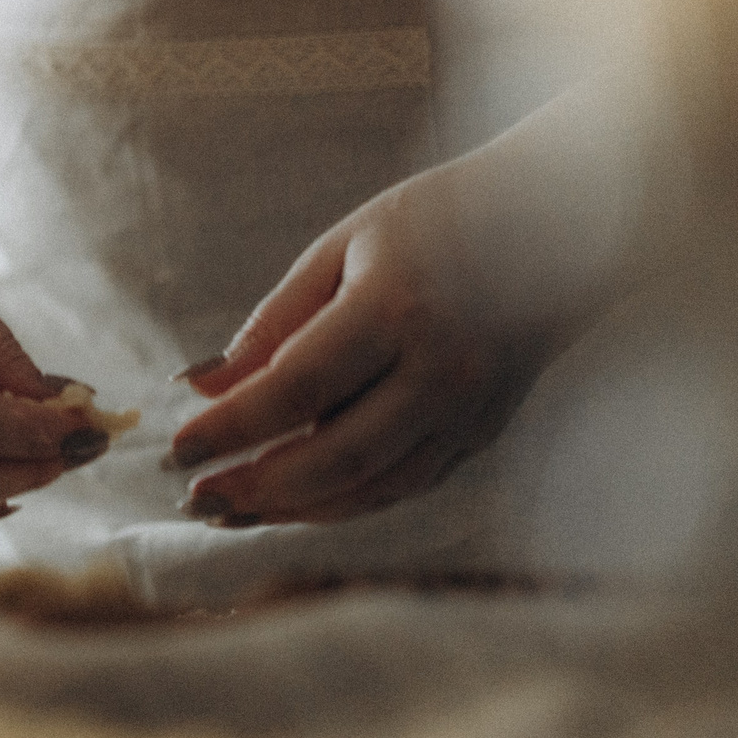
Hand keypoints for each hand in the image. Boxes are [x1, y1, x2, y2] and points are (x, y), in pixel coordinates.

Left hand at [168, 147, 597, 527]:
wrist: (561, 228)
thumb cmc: (433, 224)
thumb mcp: (341, 249)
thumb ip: (272, 322)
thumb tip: (200, 385)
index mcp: (395, 309)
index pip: (295, 387)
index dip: (231, 427)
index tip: (176, 450)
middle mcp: (440, 370)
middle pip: (335, 455)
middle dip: (256, 486)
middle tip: (193, 499)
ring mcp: (471, 410)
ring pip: (373, 486)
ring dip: (295, 509)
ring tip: (230, 512)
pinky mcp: (485, 433)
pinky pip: (407, 485)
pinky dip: (346, 503)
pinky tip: (294, 504)